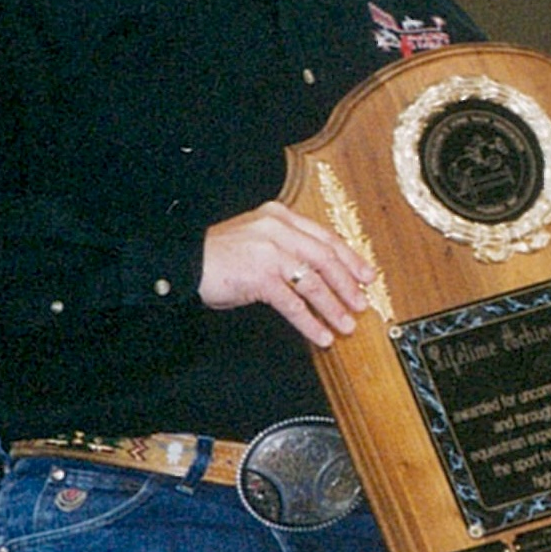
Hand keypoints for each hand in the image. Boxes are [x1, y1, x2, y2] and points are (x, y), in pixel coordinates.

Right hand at [198, 201, 373, 347]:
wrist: (184, 263)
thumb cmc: (218, 256)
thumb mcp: (256, 240)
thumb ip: (286, 248)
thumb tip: (320, 274)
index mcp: (280, 216)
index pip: (325, 237)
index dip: (350, 258)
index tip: (366, 275)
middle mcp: (277, 229)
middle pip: (325, 258)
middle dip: (348, 284)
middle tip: (362, 303)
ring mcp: (269, 251)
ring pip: (314, 281)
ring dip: (333, 307)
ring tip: (346, 324)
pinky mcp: (260, 275)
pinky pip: (293, 303)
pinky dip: (310, 322)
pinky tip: (321, 335)